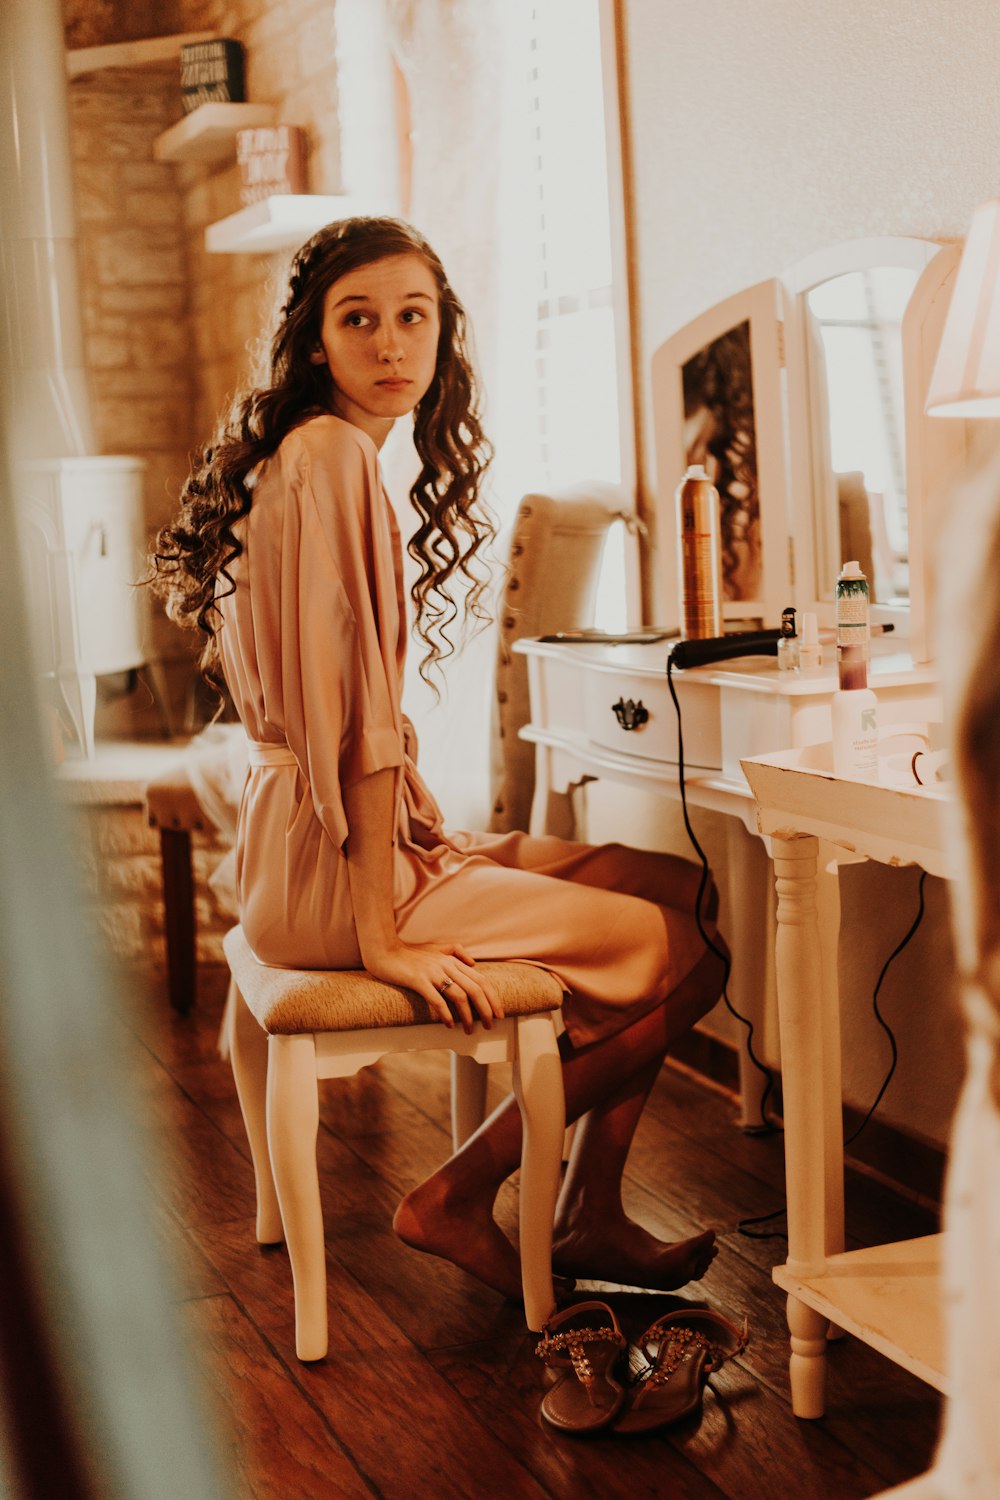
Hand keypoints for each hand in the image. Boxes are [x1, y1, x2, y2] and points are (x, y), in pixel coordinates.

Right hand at [360, 939, 503, 1034]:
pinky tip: (449, 1025)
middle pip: (475, 989)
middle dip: (486, 1010)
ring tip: (470, 1030)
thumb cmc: (408, 953)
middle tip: (491, 1026)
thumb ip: (455, 951)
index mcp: (452, 960)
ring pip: (459, 996)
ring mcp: (433, 972)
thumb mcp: (435, 948)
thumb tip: (473, 963)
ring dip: (468, 1016)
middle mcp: (446, 965)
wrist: (384, 950)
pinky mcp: (418, 980)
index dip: (493, 997)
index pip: (481, 979)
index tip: (500, 1013)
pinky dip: (446, 1014)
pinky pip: (437, 1000)